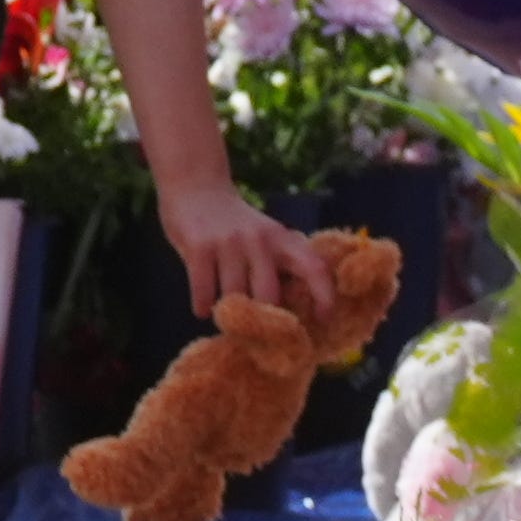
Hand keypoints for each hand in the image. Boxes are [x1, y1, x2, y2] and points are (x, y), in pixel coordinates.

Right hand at [161, 182, 323, 323]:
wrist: (196, 187)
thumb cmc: (236, 224)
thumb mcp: (267, 235)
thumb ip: (282, 263)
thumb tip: (299, 307)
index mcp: (282, 239)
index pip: (314, 267)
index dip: (324, 295)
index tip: (323, 319)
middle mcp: (259, 240)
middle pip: (269, 297)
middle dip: (262, 321)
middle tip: (255, 333)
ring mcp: (229, 243)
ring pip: (234, 298)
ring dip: (229, 314)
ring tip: (226, 314)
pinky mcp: (200, 247)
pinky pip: (205, 293)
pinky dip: (203, 307)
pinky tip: (203, 308)